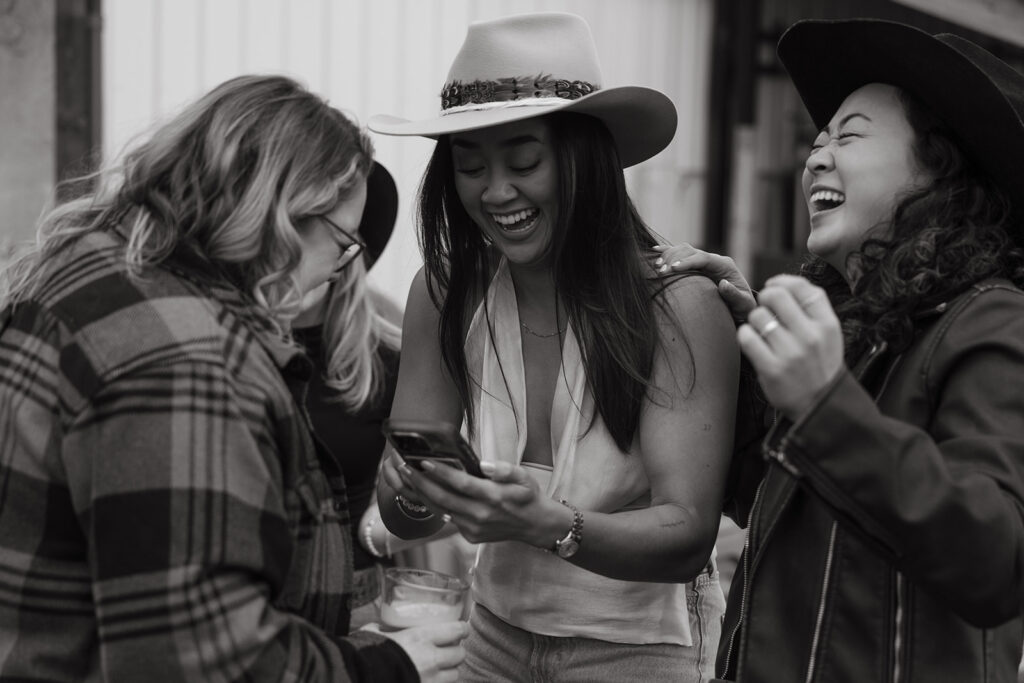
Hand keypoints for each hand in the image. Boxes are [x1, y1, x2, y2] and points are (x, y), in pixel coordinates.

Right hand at [363, 621, 466, 682]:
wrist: (357, 677)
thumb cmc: (365, 653)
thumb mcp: (375, 632)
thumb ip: (386, 628)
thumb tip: (383, 625)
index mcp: (421, 638)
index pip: (456, 630)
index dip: (462, 629)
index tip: (462, 628)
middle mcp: (431, 660)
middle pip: (459, 655)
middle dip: (456, 652)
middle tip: (449, 649)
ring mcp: (430, 681)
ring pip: (454, 676)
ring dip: (449, 671)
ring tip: (440, 669)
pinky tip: (429, 680)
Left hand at [397, 459, 560, 546]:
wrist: (535, 525)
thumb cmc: (527, 497)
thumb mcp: (524, 477)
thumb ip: (503, 470)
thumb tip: (483, 465)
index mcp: (493, 498)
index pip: (461, 484)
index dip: (440, 473)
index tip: (424, 462)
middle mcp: (480, 515)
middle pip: (443, 498)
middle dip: (420, 482)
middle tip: (404, 467)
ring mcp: (473, 528)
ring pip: (440, 510)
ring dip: (422, 494)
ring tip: (408, 477)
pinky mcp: (470, 536)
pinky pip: (448, 518)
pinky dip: (435, 505)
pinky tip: (426, 492)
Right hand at [653, 244, 754, 322]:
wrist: (741, 306)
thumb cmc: (743, 307)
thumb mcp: (743, 304)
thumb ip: (734, 295)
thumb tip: (723, 284)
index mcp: (725, 265)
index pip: (703, 258)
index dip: (687, 261)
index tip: (672, 268)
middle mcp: (714, 260)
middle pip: (690, 251)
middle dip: (674, 259)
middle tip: (660, 272)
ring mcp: (704, 261)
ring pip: (683, 250)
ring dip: (668, 256)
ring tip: (656, 267)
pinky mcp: (696, 265)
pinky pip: (680, 254)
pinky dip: (668, 251)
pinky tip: (655, 251)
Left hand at [737, 274, 843, 417]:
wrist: (820, 406)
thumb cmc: (819, 365)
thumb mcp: (828, 336)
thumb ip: (811, 310)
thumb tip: (780, 283)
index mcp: (827, 325)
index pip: (803, 288)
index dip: (783, 281)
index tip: (773, 285)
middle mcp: (811, 337)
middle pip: (776, 295)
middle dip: (764, 298)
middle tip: (764, 308)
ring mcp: (791, 353)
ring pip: (758, 316)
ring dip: (754, 321)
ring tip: (761, 332)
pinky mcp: (771, 369)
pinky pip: (746, 337)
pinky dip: (745, 336)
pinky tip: (752, 343)